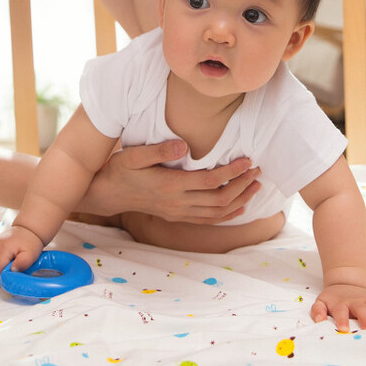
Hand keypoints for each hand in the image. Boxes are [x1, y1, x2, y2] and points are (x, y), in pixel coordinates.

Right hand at [0, 225, 44, 277]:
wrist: (29, 229)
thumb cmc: (31, 241)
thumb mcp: (31, 254)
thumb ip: (23, 263)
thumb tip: (12, 271)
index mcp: (4, 248)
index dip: (3, 275)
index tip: (12, 276)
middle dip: (0, 273)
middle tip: (11, 273)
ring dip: (0, 269)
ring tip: (11, 267)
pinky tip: (8, 261)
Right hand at [80, 139, 261, 223]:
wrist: (108, 194)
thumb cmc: (121, 170)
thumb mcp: (134, 155)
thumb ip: (159, 149)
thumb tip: (185, 145)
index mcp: (170, 186)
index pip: (209, 182)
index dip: (232, 173)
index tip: (247, 161)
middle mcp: (177, 203)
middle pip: (219, 200)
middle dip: (242, 186)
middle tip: (257, 171)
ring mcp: (178, 212)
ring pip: (216, 213)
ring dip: (239, 201)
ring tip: (255, 186)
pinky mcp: (177, 216)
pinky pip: (207, 220)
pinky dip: (227, 214)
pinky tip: (239, 206)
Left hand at [311, 285, 365, 331]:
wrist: (345, 284)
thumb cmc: (333, 300)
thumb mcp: (321, 301)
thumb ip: (318, 310)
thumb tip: (319, 320)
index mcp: (341, 305)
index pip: (341, 313)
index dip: (342, 320)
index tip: (344, 330)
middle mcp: (357, 304)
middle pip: (363, 311)